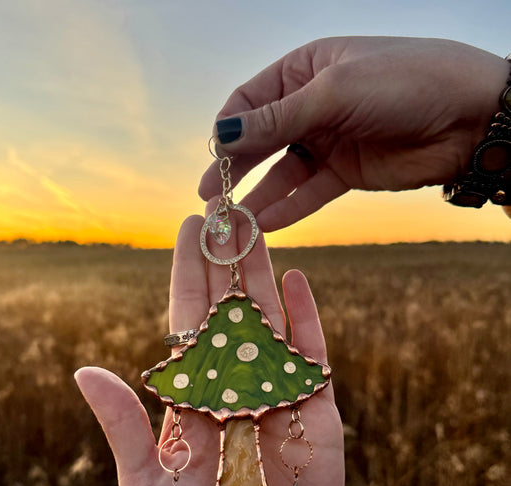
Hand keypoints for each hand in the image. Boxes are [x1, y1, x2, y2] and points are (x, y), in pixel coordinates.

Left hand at [75, 206, 343, 485]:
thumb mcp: (146, 484)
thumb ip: (124, 426)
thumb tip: (85, 370)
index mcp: (193, 393)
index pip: (189, 321)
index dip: (189, 274)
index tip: (188, 228)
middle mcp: (235, 382)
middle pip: (229, 308)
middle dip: (226, 258)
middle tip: (225, 206)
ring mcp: (277, 392)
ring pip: (269, 321)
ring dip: (261, 274)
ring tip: (257, 228)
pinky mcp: (315, 411)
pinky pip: (310, 355)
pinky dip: (305, 318)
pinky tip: (295, 280)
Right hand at [199, 37, 508, 230]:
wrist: (467, 116)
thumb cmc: (404, 83)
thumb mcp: (333, 93)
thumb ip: (277, 119)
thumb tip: (222, 136)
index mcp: (304, 69)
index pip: (250, 101)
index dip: (229, 131)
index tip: (215, 159)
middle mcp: (311, 105)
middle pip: (261, 140)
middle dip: (234, 170)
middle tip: (209, 199)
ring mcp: (328, 140)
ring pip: (282, 171)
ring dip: (257, 196)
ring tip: (231, 223)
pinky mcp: (345, 172)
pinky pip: (308, 192)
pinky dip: (288, 208)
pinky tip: (265, 225)